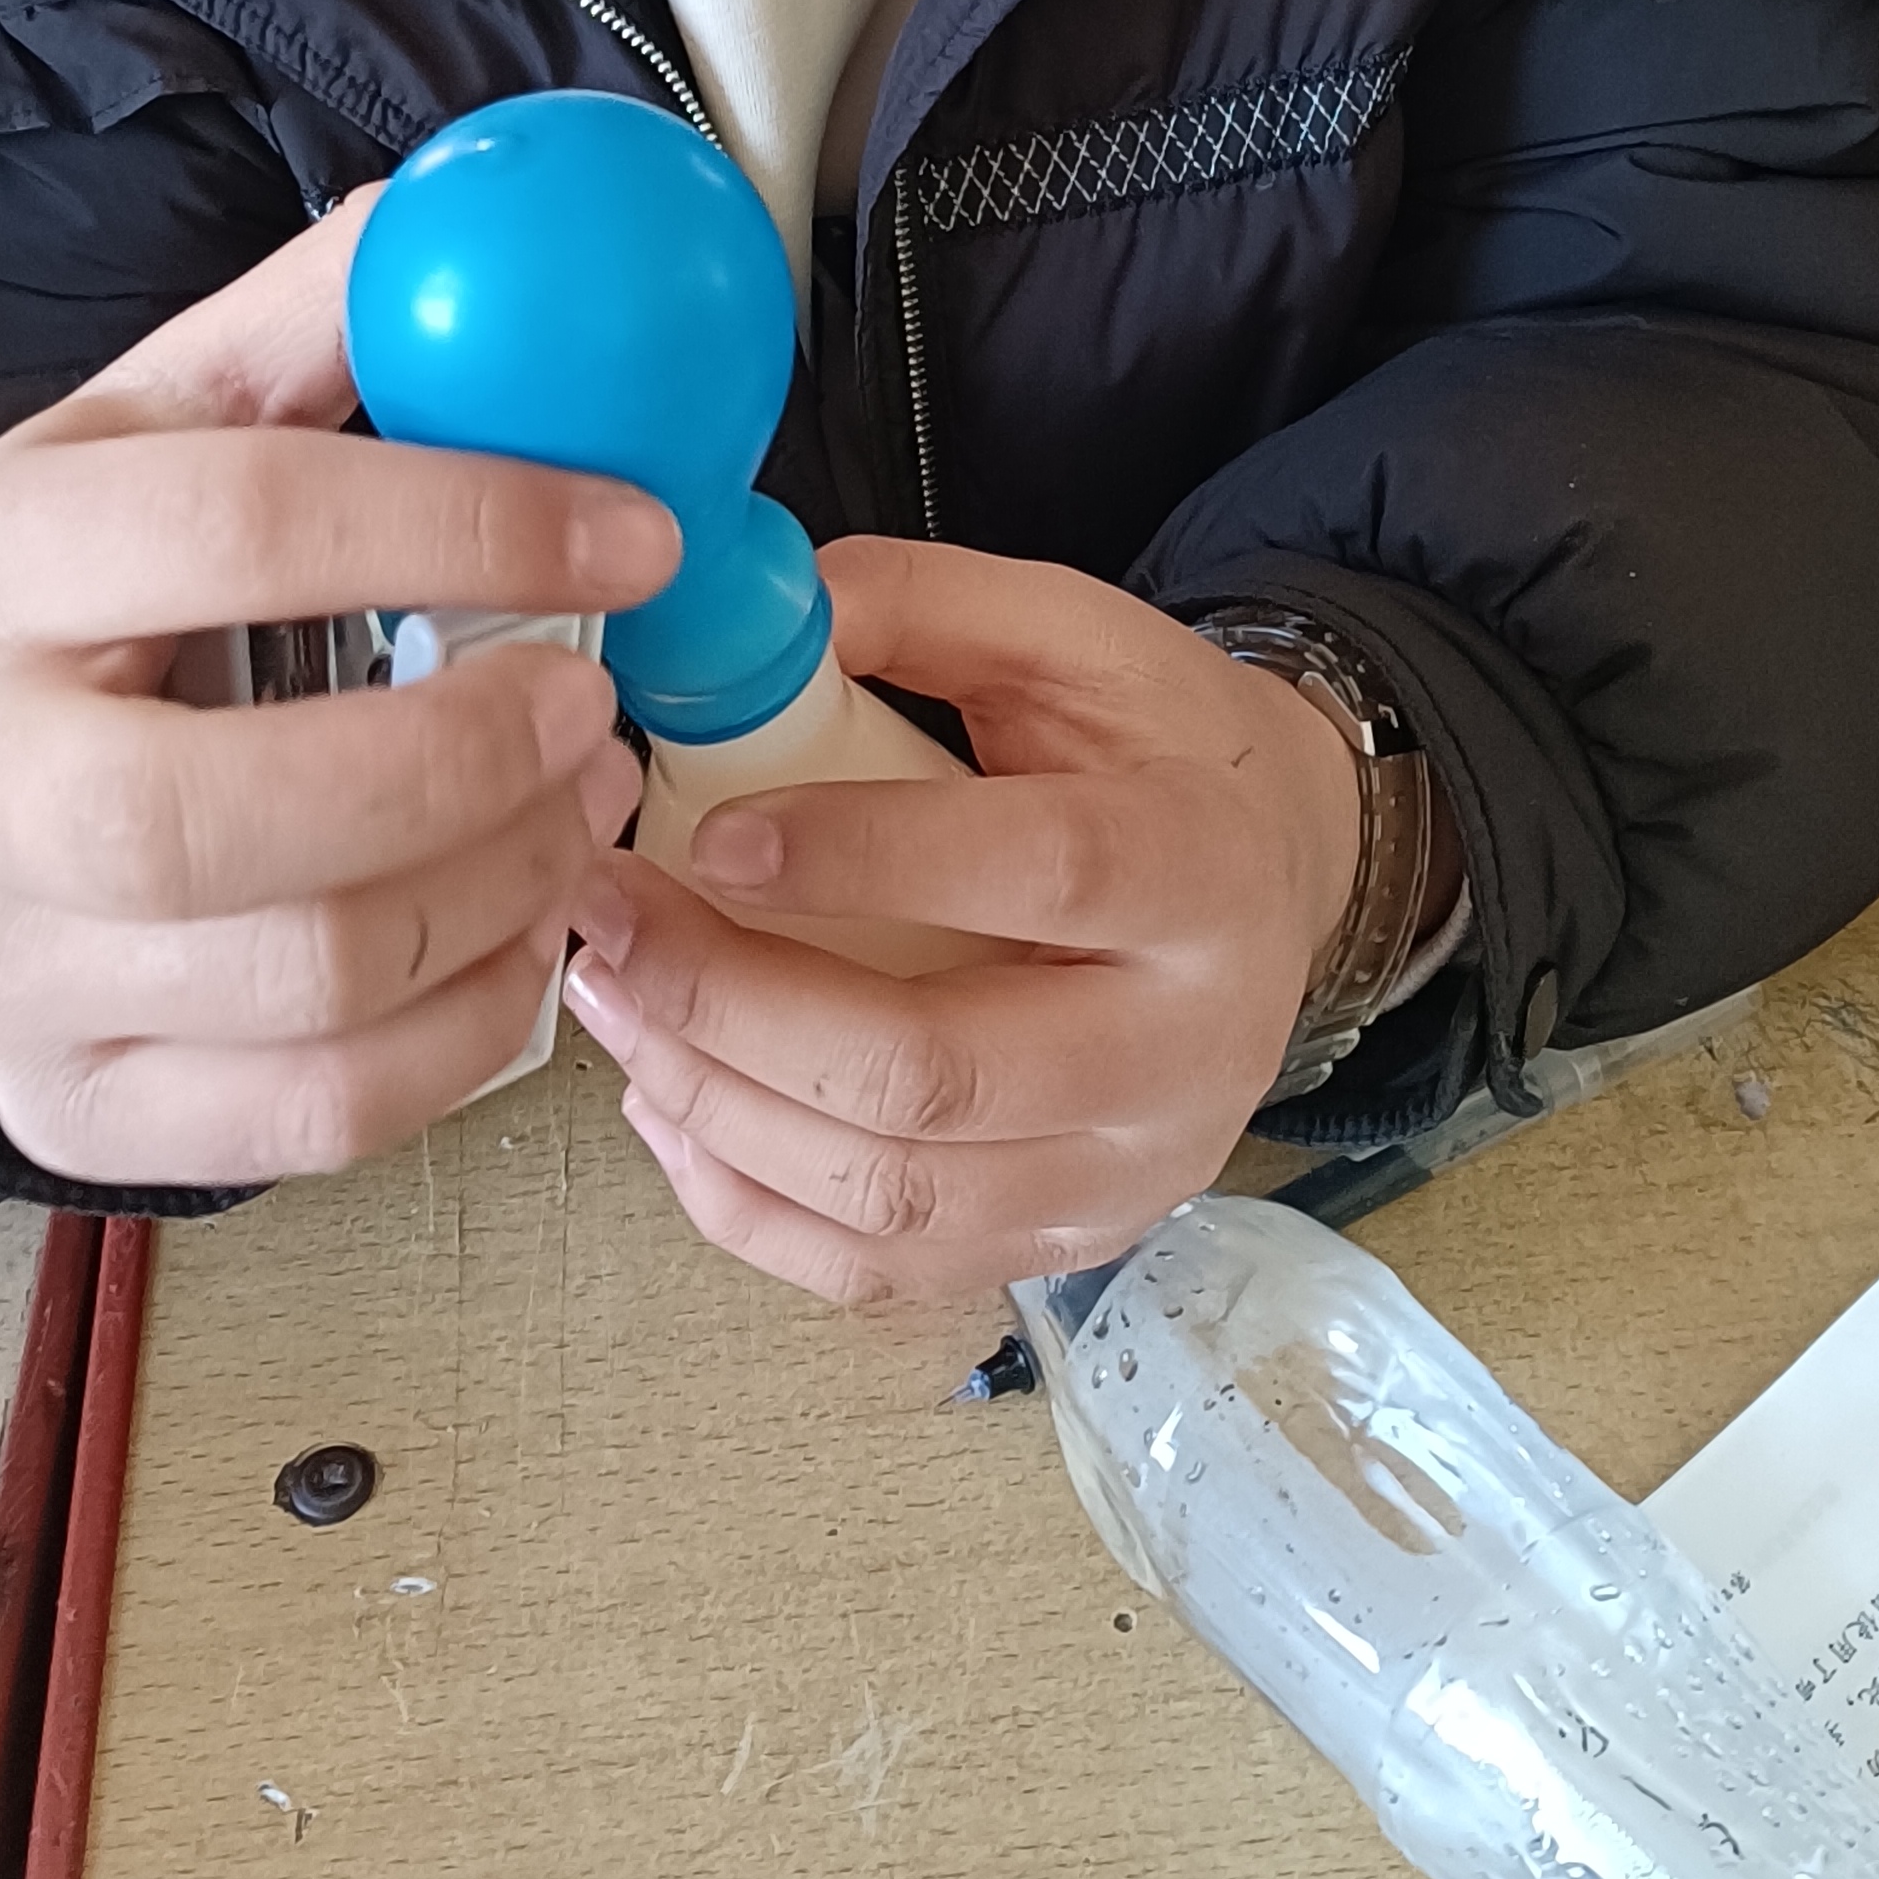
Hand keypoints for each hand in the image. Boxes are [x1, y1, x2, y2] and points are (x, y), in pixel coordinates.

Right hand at [0, 200, 678, 1188]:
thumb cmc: (98, 590)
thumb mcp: (166, 417)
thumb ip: (319, 319)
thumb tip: (473, 219)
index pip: (243, 527)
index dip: (471, 522)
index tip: (638, 528)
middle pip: (227, 816)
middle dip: (468, 760)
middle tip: (596, 702)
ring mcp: (13, 971)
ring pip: (307, 973)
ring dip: (506, 880)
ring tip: (584, 794)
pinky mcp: (80, 1103)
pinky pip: (322, 1112)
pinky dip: (473, 1021)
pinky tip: (524, 918)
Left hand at [559, 538, 1368, 1308]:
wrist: (1265, 880)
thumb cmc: (1151, 751)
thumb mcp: (1073, 637)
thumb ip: (925, 607)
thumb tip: (759, 620)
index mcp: (1198, 871)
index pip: (1041, 877)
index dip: (868, 860)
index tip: (714, 833)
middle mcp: (1181, 1050)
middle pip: (939, 1074)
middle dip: (736, 1005)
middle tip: (613, 917)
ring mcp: (1122, 1172)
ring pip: (892, 1195)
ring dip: (716, 1104)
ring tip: (615, 998)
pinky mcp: (1058, 1245)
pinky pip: (879, 1270)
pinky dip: (745, 1202)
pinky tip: (667, 1104)